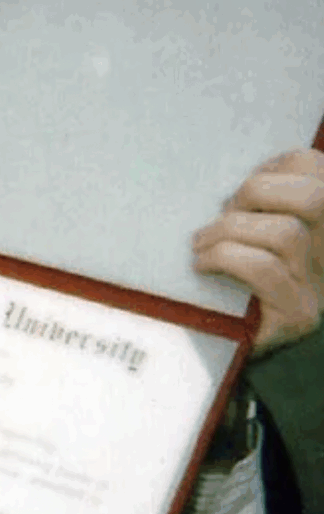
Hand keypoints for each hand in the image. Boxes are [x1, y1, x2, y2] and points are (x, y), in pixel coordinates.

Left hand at [193, 149, 323, 352]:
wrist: (226, 348)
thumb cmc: (229, 278)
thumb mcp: (246, 228)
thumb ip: (252, 200)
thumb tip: (231, 183)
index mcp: (321, 222)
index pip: (314, 165)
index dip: (271, 167)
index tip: (239, 191)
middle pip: (317, 196)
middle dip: (257, 191)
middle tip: (223, 214)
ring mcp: (320, 285)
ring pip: (287, 234)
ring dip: (230, 230)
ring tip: (202, 244)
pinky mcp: (298, 314)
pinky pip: (266, 271)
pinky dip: (226, 259)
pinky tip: (202, 266)